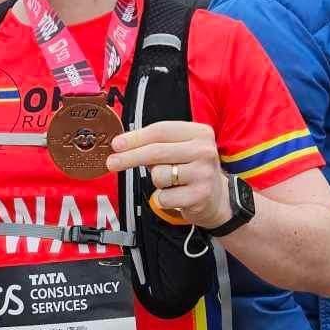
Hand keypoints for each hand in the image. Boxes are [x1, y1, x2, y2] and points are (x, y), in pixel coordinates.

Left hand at [107, 120, 230, 228]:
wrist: (218, 199)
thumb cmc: (191, 170)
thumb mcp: (180, 149)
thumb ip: (156, 144)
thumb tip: (121, 145)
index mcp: (199, 132)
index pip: (160, 131)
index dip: (135, 137)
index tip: (116, 144)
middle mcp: (204, 150)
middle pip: (156, 151)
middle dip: (130, 157)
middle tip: (112, 162)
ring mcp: (204, 173)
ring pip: (159, 175)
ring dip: (156, 181)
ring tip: (170, 182)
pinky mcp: (200, 195)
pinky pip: (164, 197)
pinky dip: (162, 199)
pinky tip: (176, 196)